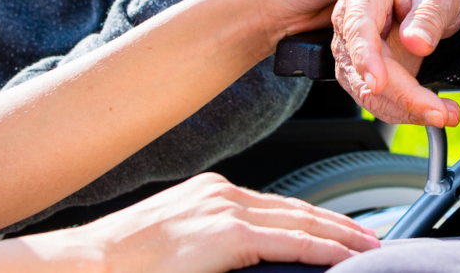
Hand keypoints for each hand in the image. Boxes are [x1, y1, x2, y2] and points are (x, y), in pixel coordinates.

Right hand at [53, 172, 377, 272]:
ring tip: (368, 248)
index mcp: (211, 195)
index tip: (342, 231)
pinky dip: (324, 249)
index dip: (316, 220)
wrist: (88, 265)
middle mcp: (222, 194)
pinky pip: (290, 241)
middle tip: (371, 238)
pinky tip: (346, 257)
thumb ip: (213, 244)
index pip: (278, 207)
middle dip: (339, 225)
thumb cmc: (122, 264)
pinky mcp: (227, 235)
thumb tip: (240, 260)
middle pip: (298, 210)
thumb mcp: (176, 245)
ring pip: (301, 222)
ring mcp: (225, 210)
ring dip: (340, 236)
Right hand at [332, 0, 459, 126]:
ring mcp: (352, 45)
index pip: (357, 24)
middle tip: (440, 112)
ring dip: (403, 109)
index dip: (365, 56)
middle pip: (361, 66)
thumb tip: (415, 44)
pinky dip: (402, 110)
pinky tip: (431, 111)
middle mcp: (350, 16)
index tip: (378, 83)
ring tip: (444, 113)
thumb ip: (429, 16)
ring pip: (365, 89)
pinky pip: (375, 97)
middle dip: (401, 95)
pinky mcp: (362, 69)